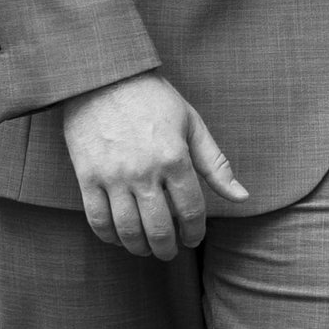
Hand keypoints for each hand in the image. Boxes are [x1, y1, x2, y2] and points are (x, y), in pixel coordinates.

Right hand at [62, 69, 247, 257]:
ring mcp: (113, 176)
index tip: (193, 238)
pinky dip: (109, 236)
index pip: (191, 211)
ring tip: (146, 249)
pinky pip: (97, 220)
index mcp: (175, 158)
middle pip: (159, 229)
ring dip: (139, 248)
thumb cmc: (153, 98)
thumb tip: (242, 197)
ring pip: (128, 230)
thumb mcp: (192, 124)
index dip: (194, 233)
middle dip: (167, 249)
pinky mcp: (86, 177)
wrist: (103, 76)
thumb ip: (216, 165)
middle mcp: (144, 172)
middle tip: (169, 252)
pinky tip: (118, 237)